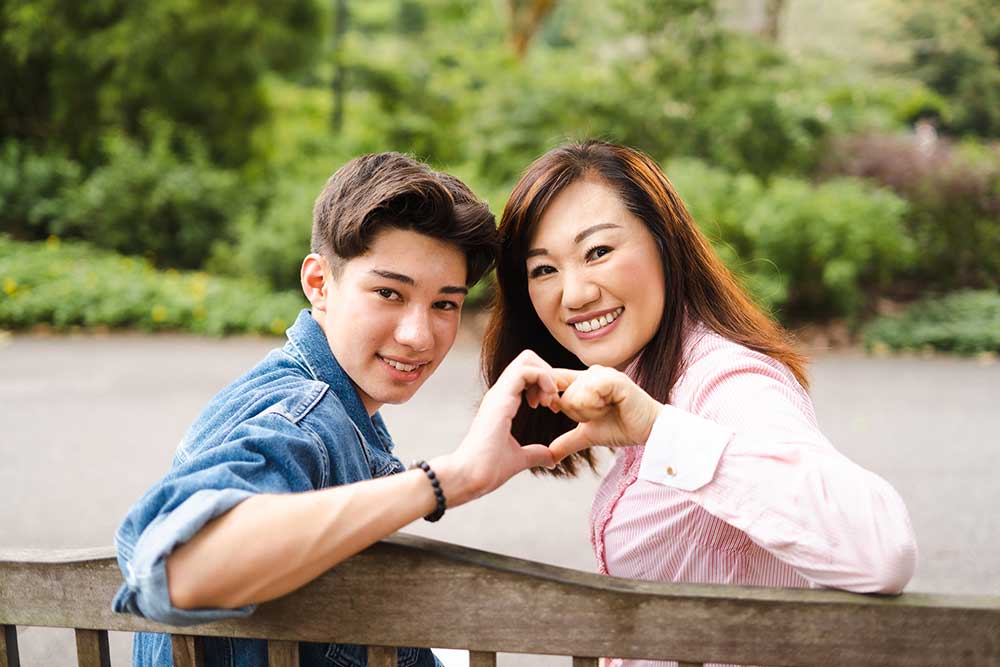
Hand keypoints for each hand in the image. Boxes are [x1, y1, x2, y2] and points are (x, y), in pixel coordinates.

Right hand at [439, 350, 558, 503]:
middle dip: (548, 372)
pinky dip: (543, 379)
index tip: (552, 406)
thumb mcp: (519, 459)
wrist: (470, 477)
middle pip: (527, 358)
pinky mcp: (501, 399)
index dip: (544, 383)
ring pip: (526, 359)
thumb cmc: (488, 470)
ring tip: (551, 400)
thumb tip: (552, 458)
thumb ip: (536, 454)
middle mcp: (500, 394)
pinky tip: (546, 401)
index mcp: (503, 403)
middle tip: (554, 398)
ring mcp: (499, 394)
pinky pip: (526, 371)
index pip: (525, 374)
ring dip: (546, 375)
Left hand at [548, 365, 662, 463]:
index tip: (544, 407)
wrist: (649, 430)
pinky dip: (596, 406)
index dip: (544, 394)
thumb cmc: (621, 428)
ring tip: (607, 410)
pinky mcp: (614, 378)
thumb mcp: (588, 434)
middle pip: (562, 394)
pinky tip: (612, 406)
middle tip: (598, 414)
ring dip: (588, 412)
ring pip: (573, 395)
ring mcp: (603, 373)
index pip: (552, 379)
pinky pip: (589, 392)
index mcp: (582, 381)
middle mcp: (591, 372)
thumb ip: (567, 441)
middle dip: (575, 413)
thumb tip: (549, 456)